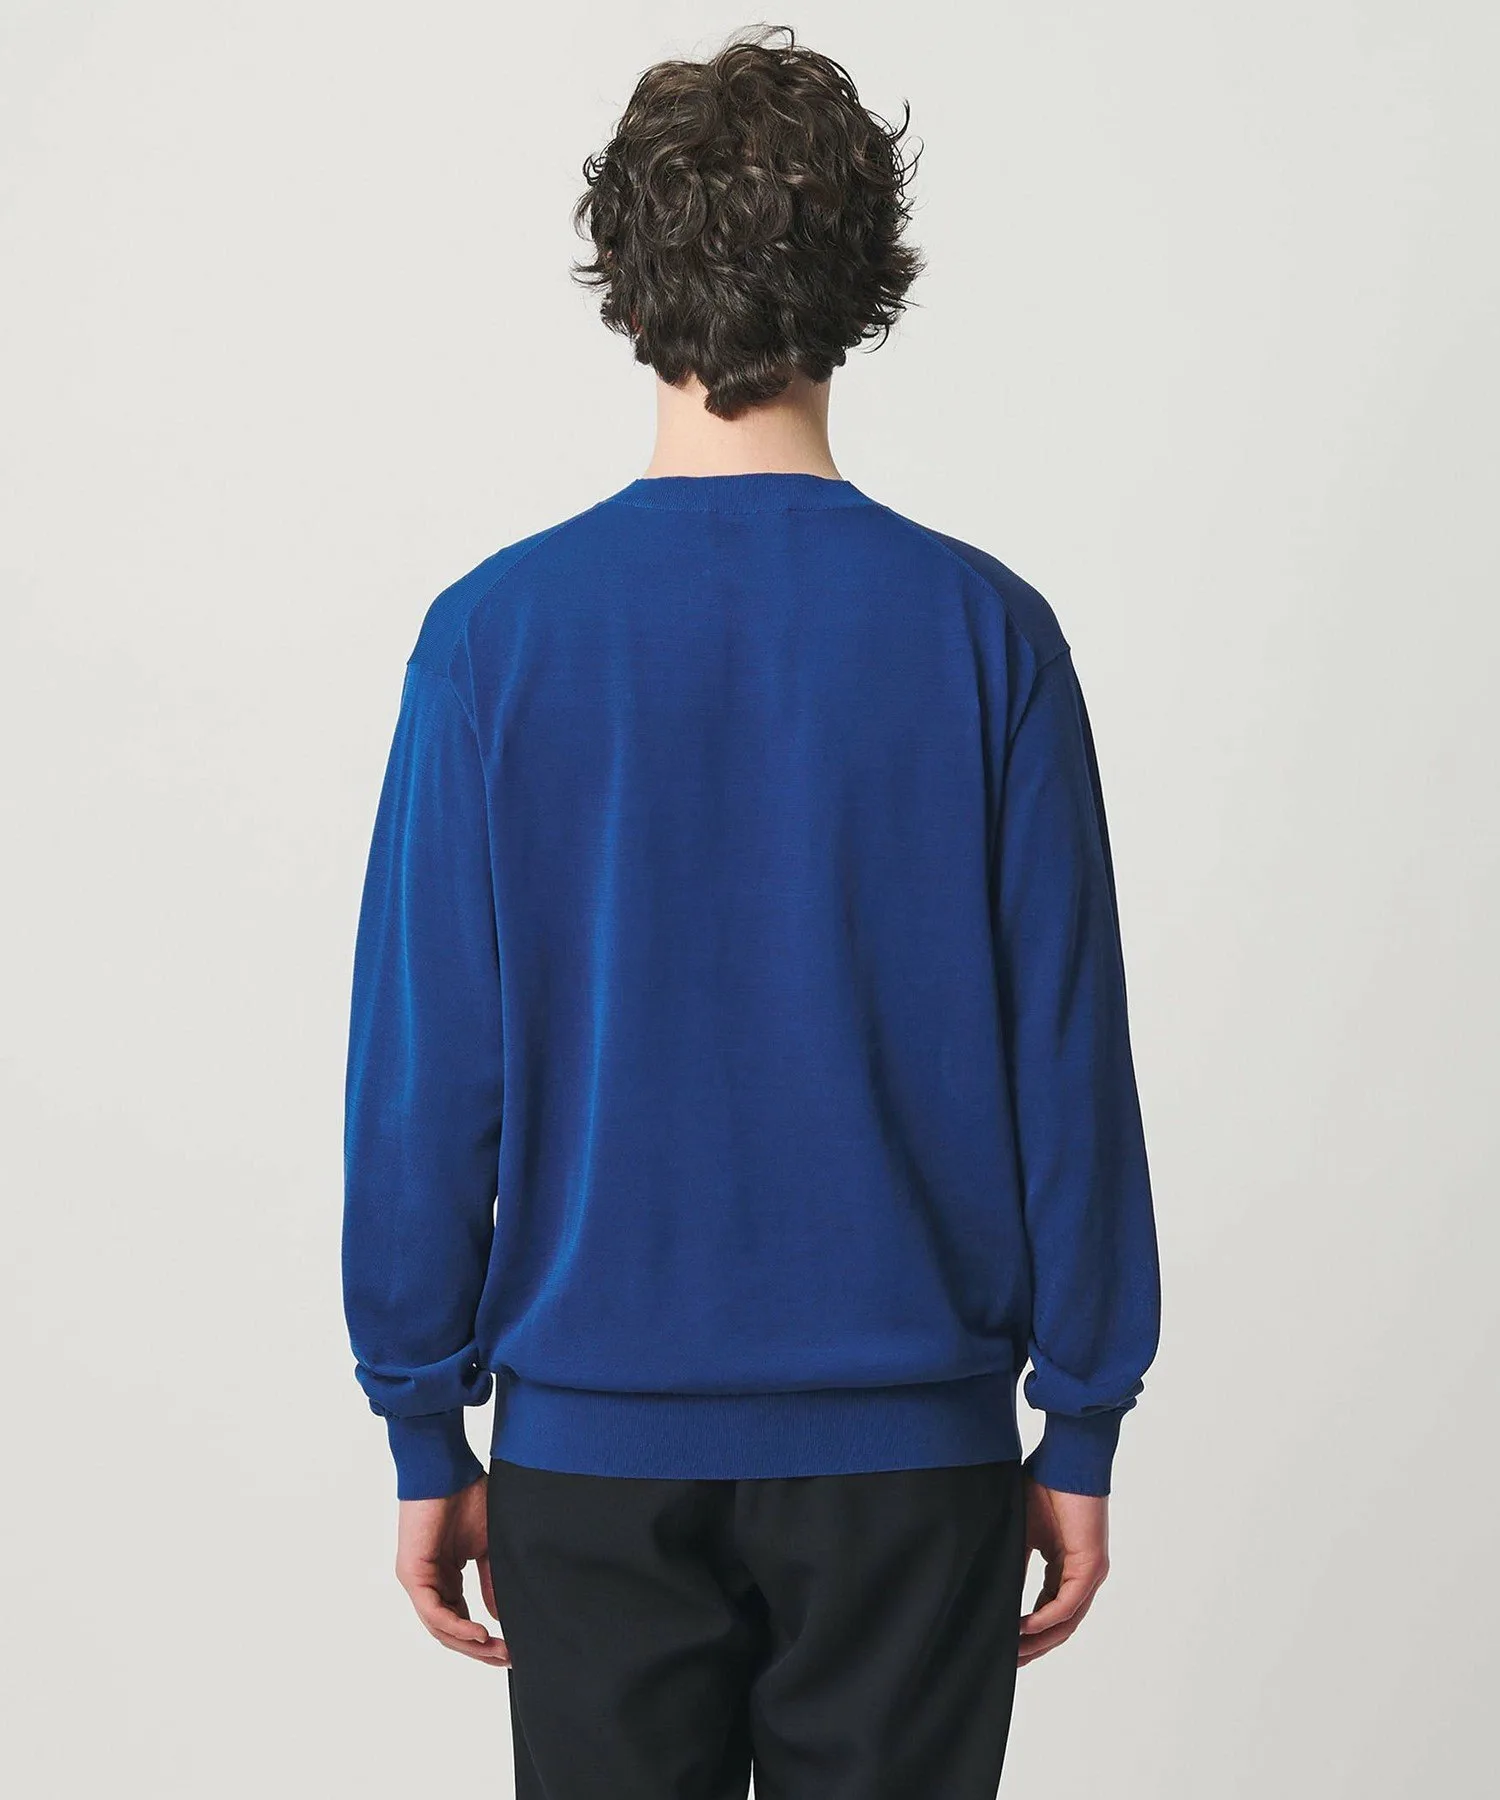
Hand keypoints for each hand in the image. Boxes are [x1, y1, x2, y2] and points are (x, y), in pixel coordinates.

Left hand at [395, 1472, 509, 1665]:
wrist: (446, 1468)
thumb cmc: (467, 1496)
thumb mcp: (487, 1546)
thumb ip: (491, 1581)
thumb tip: (498, 1616)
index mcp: (445, 1577)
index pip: (461, 1620)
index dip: (484, 1639)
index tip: (512, 1649)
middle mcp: (429, 1584)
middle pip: (451, 1632)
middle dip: (480, 1649)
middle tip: (508, 1659)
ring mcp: (418, 1581)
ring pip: (441, 1628)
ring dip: (470, 1644)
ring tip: (498, 1651)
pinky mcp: (412, 1575)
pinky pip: (434, 1612)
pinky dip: (457, 1627)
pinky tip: (481, 1633)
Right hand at [1016, 1475, 1109, 1665]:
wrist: (1066, 1459)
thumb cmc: (1043, 1486)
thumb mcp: (1022, 1533)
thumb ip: (1014, 1565)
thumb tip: (993, 1593)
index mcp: (1066, 1566)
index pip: (1048, 1611)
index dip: (1026, 1633)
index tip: (1003, 1646)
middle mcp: (1082, 1575)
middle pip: (1059, 1625)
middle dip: (1032, 1646)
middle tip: (1005, 1663)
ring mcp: (1090, 1573)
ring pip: (1065, 1621)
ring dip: (1038, 1640)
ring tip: (1011, 1652)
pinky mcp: (1092, 1565)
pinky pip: (1067, 1603)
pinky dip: (1045, 1618)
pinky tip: (1023, 1628)